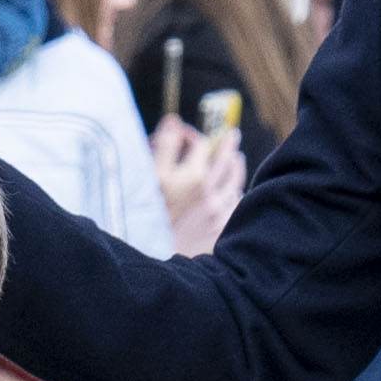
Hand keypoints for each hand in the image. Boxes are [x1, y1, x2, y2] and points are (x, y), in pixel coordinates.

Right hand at [152, 115, 245, 256]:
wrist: (150, 259)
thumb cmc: (143, 217)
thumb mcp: (148, 177)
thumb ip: (163, 146)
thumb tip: (174, 121)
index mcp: (192, 177)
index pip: (200, 144)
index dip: (191, 135)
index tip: (184, 135)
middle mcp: (209, 193)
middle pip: (227, 160)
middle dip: (227, 145)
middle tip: (231, 136)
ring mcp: (217, 214)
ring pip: (235, 184)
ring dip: (235, 169)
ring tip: (237, 160)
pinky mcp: (219, 231)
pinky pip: (234, 208)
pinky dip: (234, 197)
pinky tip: (232, 193)